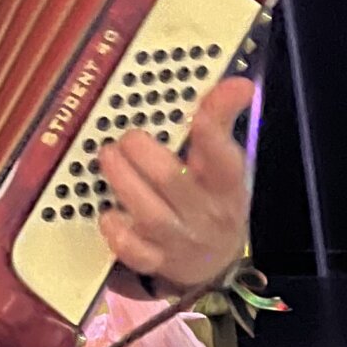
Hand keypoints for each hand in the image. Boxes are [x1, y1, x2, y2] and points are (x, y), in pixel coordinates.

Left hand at [97, 77, 252, 294]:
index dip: (212, 133)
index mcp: (226, 185)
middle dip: (144, 154)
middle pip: (173, 182)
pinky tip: (109, 213)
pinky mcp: (157, 261)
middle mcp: (205, 213)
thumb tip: (238, 83)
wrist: (216, 263)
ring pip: (150, 214)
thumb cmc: (214, 201)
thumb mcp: (224, 163)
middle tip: (127, 137)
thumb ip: (221, 121)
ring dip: (124, 181)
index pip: (223, 158)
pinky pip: (135, 252)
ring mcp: (180, 240)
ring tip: (109, 156)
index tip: (201, 113)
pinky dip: (118, 233)